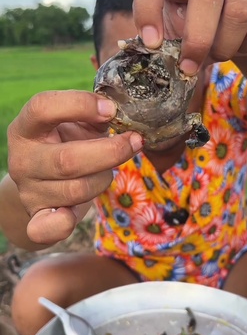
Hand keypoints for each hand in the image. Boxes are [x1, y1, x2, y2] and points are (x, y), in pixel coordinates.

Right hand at [7, 90, 142, 243]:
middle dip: (110, 153)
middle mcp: (22, 159)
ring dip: (103, 179)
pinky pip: (44, 229)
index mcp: (27, 127)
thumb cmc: (67, 143)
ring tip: (107, 170)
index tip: (111, 110)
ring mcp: (29, 191)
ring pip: (76, 190)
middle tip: (135, 143)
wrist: (43, 179)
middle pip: (67, 161)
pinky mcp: (38, 216)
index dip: (80, 106)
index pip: (43, 108)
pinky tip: (70, 215)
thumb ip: (95, 116)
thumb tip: (120, 114)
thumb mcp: (77, 123)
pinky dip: (61, 225)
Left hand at [133, 0, 246, 74]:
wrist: (236, 12)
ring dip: (223, 48)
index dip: (150, 11)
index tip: (152, 43)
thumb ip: (158, 26)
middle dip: (196, 43)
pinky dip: (244, 46)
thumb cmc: (195, 15)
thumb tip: (150, 44)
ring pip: (237, 17)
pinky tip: (236, 42)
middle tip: (188, 68)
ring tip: (214, 54)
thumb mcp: (172, 15)